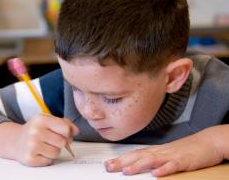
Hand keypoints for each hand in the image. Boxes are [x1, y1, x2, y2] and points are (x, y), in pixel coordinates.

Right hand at [14, 115, 78, 166]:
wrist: (16, 141)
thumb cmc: (35, 130)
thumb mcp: (48, 121)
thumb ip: (65, 123)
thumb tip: (76, 131)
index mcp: (41, 119)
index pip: (65, 129)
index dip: (67, 133)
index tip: (61, 133)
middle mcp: (35, 131)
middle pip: (62, 142)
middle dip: (59, 142)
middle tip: (50, 140)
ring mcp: (31, 145)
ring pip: (57, 153)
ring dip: (53, 151)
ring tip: (44, 146)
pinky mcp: (30, 158)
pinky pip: (49, 161)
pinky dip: (46, 158)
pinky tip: (39, 152)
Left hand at [104, 127, 224, 176]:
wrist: (208, 141)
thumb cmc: (187, 149)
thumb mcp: (166, 154)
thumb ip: (153, 159)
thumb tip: (137, 164)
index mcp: (156, 151)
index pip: (134, 154)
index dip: (120, 159)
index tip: (107, 164)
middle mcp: (161, 152)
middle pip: (139, 156)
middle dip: (122, 162)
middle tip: (109, 167)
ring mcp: (172, 155)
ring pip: (153, 160)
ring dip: (139, 165)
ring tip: (127, 171)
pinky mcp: (185, 161)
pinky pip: (174, 165)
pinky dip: (165, 169)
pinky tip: (156, 174)